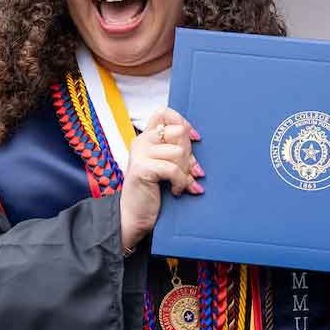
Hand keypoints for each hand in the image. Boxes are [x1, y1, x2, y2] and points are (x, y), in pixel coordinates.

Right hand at [120, 107, 204, 249]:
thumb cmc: (152, 191)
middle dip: (190, 153)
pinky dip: (181, 182)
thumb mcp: (165, 165)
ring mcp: (140, 154)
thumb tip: (196, 139)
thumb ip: (175, 150)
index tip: (194, 138)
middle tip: (189, 170)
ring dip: (186, 171)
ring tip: (182, 183)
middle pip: (178, 132)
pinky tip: (177, 191)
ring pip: (179, 151)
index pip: (164, 113)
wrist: (133, 217)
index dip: (183, 121)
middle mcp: (141, 141)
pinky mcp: (142, 168)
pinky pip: (173, 169)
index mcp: (146, 138)